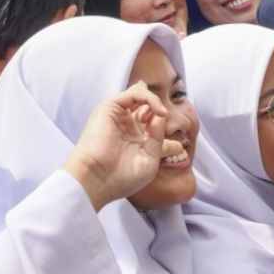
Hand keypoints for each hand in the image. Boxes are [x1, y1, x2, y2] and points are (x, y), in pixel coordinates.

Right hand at [64, 82, 171, 211]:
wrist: (97, 180)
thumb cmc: (122, 176)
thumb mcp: (150, 158)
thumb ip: (159, 136)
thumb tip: (163, 117)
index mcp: (136, 140)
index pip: (154, 124)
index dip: (166, 128)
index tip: (177, 147)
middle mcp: (127, 126)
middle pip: (147, 106)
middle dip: (159, 109)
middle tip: (164, 120)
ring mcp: (118, 116)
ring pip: (141, 95)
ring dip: (155, 102)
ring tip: (163, 114)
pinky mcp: (110, 108)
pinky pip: (135, 93)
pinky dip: (150, 98)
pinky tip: (159, 112)